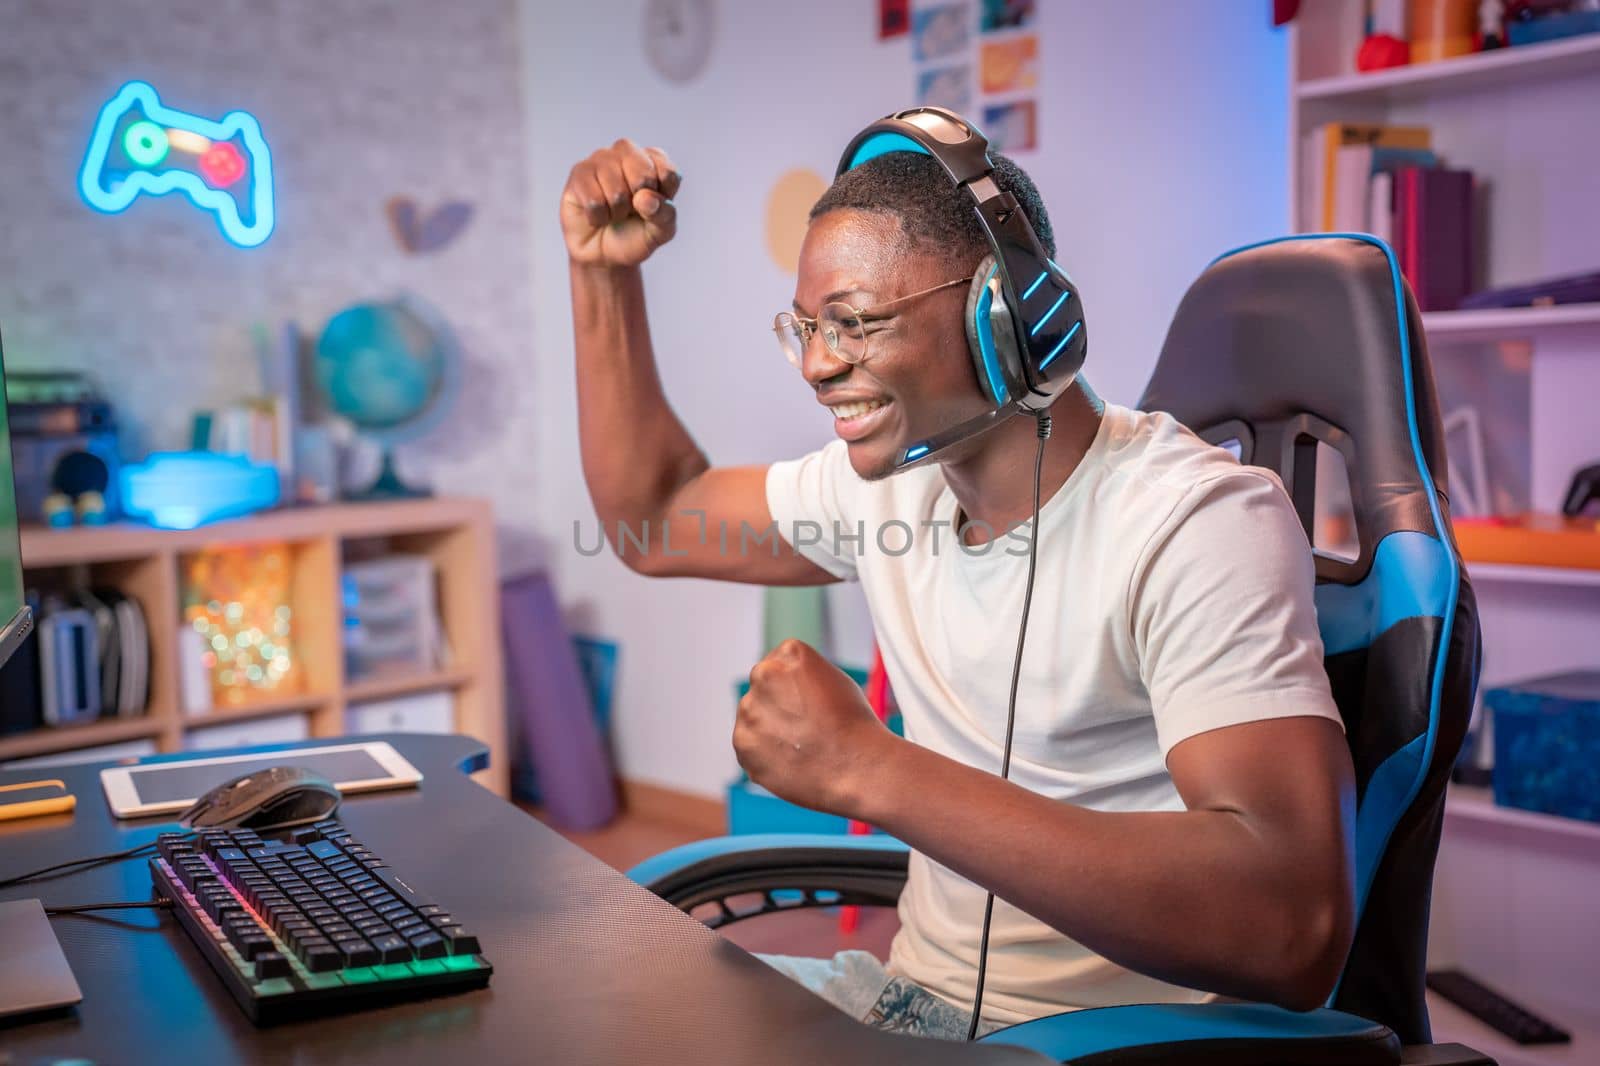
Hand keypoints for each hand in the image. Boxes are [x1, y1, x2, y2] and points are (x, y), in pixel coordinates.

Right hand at [560, 139, 680, 266]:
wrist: (602, 254)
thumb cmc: (634, 235)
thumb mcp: (660, 232)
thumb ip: (664, 214)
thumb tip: (644, 198)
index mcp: (655, 161)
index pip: (668, 174)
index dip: (661, 201)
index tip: (653, 210)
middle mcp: (628, 152)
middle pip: (643, 177)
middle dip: (638, 206)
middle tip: (630, 211)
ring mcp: (601, 158)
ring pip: (617, 191)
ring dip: (616, 214)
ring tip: (612, 214)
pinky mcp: (579, 172)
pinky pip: (594, 201)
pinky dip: (598, 218)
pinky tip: (596, 216)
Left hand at [733, 639, 896, 816]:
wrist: (855, 767)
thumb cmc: (853, 725)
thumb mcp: (834, 680)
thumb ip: (800, 676)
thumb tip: (782, 688)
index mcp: (789, 652)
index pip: (779, 663)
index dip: (795, 687)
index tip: (811, 703)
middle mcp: (763, 674)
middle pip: (763, 688)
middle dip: (777, 705)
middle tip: (805, 726)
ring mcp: (749, 710)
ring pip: (753, 717)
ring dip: (768, 728)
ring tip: (801, 745)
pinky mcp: (743, 743)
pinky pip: (750, 745)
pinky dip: (764, 753)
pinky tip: (791, 759)